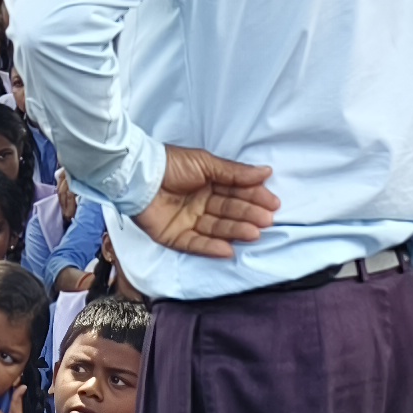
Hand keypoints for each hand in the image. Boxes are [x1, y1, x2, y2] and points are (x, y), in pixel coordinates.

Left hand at [130, 143, 280, 260]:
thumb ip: (235, 172)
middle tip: (266, 220)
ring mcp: (187, 221)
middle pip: (228, 212)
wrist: (139, 174)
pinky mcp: (173, 236)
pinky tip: (228, 249)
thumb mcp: (206, 163)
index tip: (273, 203)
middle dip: (247, 216)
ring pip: (215, 229)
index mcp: (208, 184)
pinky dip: (211, 248)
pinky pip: (195, 244)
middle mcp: (200, 204)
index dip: (254, 197)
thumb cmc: (171, 164)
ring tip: (253, 233)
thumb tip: (266, 172)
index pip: (235, 193)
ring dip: (235, 231)